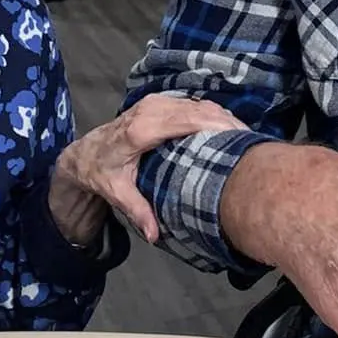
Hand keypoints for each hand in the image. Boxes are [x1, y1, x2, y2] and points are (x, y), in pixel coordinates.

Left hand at [49, 94, 247, 243]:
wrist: (85, 152)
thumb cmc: (102, 172)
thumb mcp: (117, 192)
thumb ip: (138, 210)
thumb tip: (155, 235)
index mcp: (140, 130)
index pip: (183, 121)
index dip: (213, 126)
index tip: (238, 139)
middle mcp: (149, 110)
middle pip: (197, 110)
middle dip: (226, 123)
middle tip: (252, 143)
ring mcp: (155, 102)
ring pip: (198, 105)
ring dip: (223, 118)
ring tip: (246, 138)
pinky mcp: (161, 101)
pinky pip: (192, 104)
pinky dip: (212, 114)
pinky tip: (229, 130)